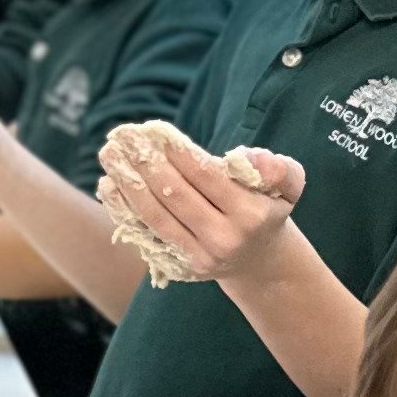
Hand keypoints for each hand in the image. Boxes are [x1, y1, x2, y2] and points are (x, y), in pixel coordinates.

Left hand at [99, 133, 307, 289]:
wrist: (259, 260)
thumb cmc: (267, 207)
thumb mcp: (288, 185)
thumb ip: (279, 168)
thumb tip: (246, 158)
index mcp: (250, 214)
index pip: (206, 176)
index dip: (176, 152)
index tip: (152, 130)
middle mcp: (224, 238)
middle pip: (175, 195)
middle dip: (145, 162)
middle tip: (122, 135)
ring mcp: (200, 256)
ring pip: (155, 215)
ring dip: (127, 183)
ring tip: (109, 155)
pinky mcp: (181, 266)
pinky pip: (147, 233)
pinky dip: (124, 209)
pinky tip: (108, 185)